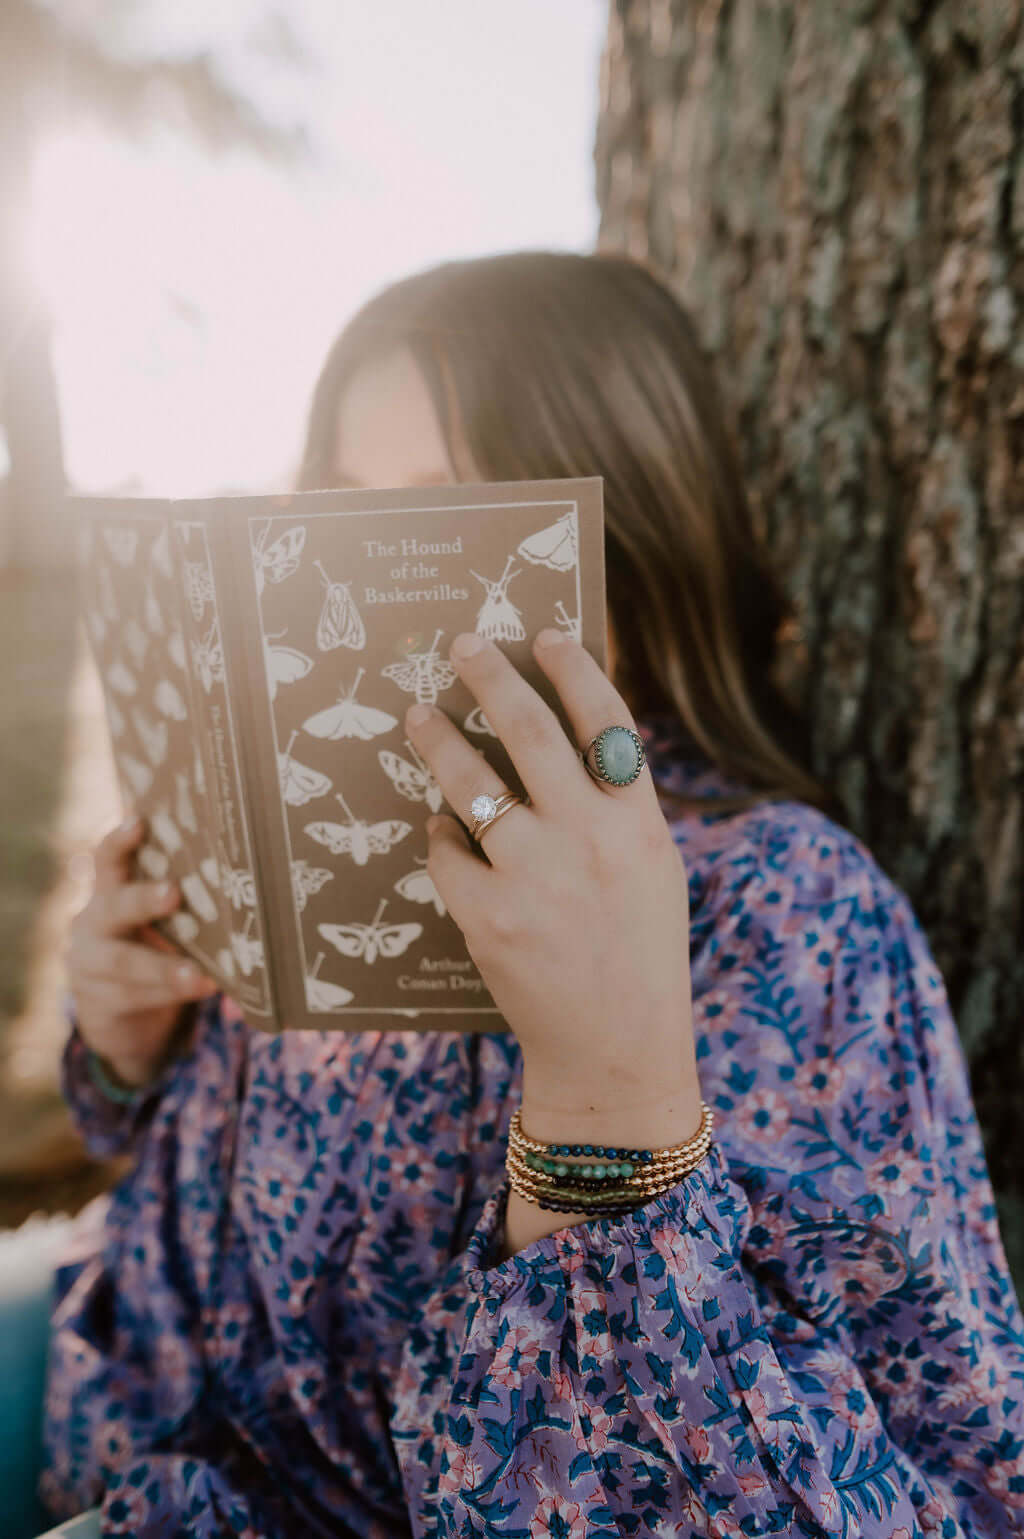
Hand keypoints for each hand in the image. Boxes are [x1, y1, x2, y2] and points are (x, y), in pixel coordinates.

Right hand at [64, 815, 216, 1088]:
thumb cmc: (152, 944)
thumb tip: (249, 869)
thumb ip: (182, 895)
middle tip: (173, 893)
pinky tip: (201, 990)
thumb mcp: (159, 917)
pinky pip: (133, 997)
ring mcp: (90, 964)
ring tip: (200, 975)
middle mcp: (94, 921)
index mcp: (109, 891)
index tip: (139, 821)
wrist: (116, 1008)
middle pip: (114, 906)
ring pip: (123, 962)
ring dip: (163, 968)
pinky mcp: (99, 1002)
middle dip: (143, 900)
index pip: (107, 859)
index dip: (120, 841)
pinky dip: (169, 994)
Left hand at [404, 628, 701, 1152]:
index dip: (573, 671)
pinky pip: (447, 853)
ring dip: (439, 742)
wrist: (617, 1049)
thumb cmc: (638, 953)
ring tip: (418, 716)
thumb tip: (567, 738)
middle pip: (531, 733)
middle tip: (461, 645)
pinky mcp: (489, 917)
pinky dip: (441, 835)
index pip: (606, 722)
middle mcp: (590, 840)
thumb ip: (615, 807)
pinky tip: (442, 831)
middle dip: (491, 679)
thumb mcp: (652, 870)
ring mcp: (536, 877)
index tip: (544, 636)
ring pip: (473, 784)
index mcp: (638, 824)